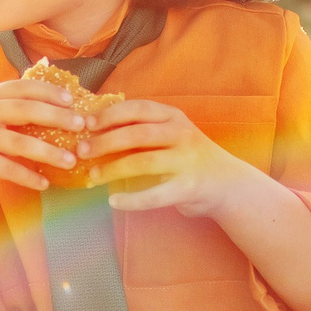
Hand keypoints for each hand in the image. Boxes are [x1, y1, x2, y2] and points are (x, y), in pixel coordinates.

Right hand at [0, 77, 91, 210]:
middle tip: (81, 125)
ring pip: (19, 142)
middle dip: (57, 116)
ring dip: (49, 152)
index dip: (49, 92)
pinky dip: (28, 176)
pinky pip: (8, 168)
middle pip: (25, 109)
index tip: (73, 101)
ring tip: (71, 160)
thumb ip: (6, 111)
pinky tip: (44, 183)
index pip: (21, 87)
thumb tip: (51, 105)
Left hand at [83, 99, 261, 218]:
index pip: (137, 109)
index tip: (86, 123)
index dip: (109, 114)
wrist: (228, 184)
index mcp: (173, 117)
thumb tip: (95, 132)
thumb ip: (143, 130)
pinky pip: (156, 195)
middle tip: (81, 151)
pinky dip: (133, 200)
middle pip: (137, 133)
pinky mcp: (189, 187)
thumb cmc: (188, 158)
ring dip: (112, 169)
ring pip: (143, 161)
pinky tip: (114, 202)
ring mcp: (187, 160)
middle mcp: (182, 134)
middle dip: (105, 141)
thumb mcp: (171, 135)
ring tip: (92, 176)